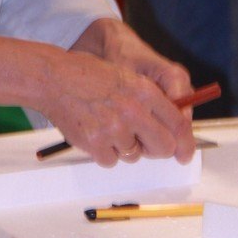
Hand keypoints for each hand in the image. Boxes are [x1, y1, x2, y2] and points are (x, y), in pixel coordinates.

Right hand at [0, 24, 195, 168]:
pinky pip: (111, 161)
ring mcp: (113, 129)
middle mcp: (132, 110)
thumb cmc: (89, 76)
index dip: (184, 141)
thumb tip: (171, 129)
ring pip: (134, 155)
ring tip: (107, 127)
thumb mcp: (126, 77)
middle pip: (163, 146)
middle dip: (158, 149)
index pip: (178, 123)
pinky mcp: (95, 144)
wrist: (54, 80)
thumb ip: (150, 100)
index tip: (184, 151)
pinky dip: (105, 153)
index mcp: (144, 91)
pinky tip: (95, 134)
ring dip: (124, 147)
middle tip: (146, 144)